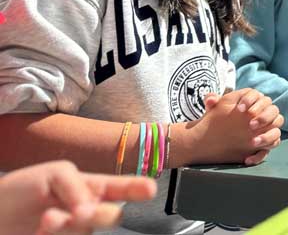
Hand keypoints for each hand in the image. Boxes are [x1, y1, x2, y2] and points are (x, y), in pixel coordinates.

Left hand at [0, 160, 155, 234]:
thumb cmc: (21, 190)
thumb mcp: (54, 173)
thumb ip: (78, 184)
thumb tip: (89, 208)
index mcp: (90, 189)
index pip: (121, 189)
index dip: (138, 188)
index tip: (150, 188)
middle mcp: (88, 212)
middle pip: (111, 216)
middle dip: (102, 215)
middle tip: (81, 213)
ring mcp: (74, 232)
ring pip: (87, 232)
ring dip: (67, 226)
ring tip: (47, 219)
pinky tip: (40, 231)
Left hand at [179, 88, 282, 166]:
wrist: (217, 136)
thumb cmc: (219, 118)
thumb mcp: (215, 109)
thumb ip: (212, 101)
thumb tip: (210, 99)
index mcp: (253, 101)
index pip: (258, 96)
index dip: (251, 100)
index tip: (240, 109)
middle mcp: (264, 113)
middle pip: (273, 110)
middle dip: (264, 116)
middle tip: (251, 125)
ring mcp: (266, 129)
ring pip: (276, 129)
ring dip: (267, 136)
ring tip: (253, 142)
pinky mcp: (264, 144)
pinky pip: (270, 148)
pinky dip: (261, 154)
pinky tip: (248, 159)